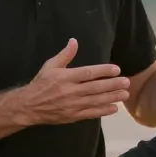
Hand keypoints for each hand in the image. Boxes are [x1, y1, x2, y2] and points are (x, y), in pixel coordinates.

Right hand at [15, 38, 129, 124]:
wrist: (29, 106)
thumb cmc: (41, 84)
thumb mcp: (50, 66)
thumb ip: (65, 54)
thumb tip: (74, 41)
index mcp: (66, 77)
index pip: (88, 73)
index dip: (103, 71)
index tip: (116, 69)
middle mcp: (71, 91)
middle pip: (95, 87)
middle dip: (112, 85)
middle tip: (126, 82)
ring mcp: (73, 104)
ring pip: (96, 101)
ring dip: (112, 97)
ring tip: (125, 94)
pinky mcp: (73, 116)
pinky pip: (91, 113)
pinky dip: (103, 111)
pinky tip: (114, 108)